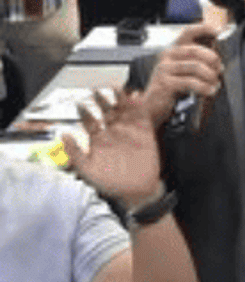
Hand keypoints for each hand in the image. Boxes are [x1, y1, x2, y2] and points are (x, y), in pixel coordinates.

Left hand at [66, 86, 162, 208]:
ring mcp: (129, 130)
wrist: (137, 192)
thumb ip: (74, 153)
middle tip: (96, 91)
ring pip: (123, 108)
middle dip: (101, 99)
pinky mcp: (144, 131)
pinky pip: (142, 114)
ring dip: (119, 98)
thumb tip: (63, 135)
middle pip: (106, 109)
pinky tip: (136, 97)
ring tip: (115, 89)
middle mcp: (113, 131)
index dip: (84, 111)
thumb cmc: (111, 183)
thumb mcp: (87, 170)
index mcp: (98, 138)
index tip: (80, 104)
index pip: (89, 119)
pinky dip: (140, 105)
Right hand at [143, 20, 223, 126]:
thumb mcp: (182, 74)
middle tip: (219, 71)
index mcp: (172, 51)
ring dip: (210, 76)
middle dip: (212, 60)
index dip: (203, 29)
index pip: (187, 33)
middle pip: (196, 50)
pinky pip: (191, 82)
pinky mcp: (165, 83)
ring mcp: (164, 69)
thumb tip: (217, 61)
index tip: (216, 31)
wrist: (150, 109)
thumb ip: (196, 64)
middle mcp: (166, 56)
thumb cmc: (168, 92)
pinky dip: (204, 88)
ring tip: (215, 85)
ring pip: (196, 67)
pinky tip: (210, 92)